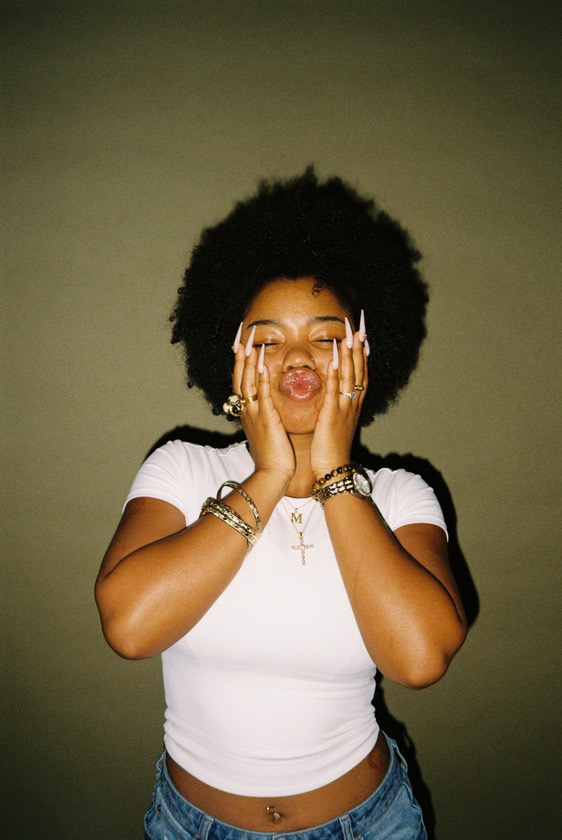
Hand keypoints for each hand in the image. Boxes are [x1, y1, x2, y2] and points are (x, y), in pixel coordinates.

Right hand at [232, 331, 295, 482]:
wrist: (273, 475)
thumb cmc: (273, 457)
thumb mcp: (265, 431)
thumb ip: (265, 416)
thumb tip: (267, 407)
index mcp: (248, 413)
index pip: (241, 383)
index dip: (241, 364)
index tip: (241, 345)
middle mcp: (247, 412)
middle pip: (240, 378)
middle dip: (241, 357)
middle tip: (242, 336)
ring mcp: (254, 415)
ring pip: (247, 384)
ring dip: (248, 363)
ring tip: (249, 344)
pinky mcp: (266, 421)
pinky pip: (261, 396)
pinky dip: (260, 380)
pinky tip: (262, 366)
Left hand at [310, 317, 368, 477]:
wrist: (334, 469)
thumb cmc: (331, 449)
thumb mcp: (336, 423)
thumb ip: (336, 406)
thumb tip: (333, 394)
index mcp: (353, 405)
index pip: (361, 373)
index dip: (362, 354)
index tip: (362, 335)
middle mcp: (353, 403)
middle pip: (360, 369)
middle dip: (359, 347)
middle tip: (359, 325)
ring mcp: (345, 408)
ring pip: (351, 375)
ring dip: (351, 353)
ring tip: (351, 334)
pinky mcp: (333, 414)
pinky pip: (336, 389)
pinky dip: (338, 372)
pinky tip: (337, 357)